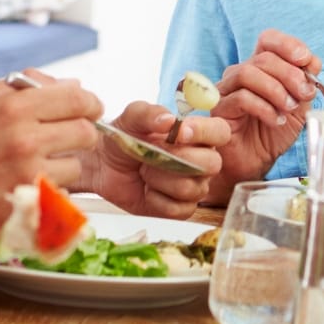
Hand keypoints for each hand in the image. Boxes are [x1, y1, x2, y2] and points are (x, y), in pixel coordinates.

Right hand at [0, 73, 103, 235]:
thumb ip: (27, 87)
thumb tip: (73, 84)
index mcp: (14, 108)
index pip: (77, 98)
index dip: (90, 103)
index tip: (89, 109)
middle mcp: (24, 140)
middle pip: (86, 132)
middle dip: (81, 134)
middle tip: (68, 138)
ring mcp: (27, 175)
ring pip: (77, 166)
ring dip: (65, 165)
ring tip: (41, 165)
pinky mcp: (28, 204)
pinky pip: (63, 194)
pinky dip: (53, 190)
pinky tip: (33, 185)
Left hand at [92, 100, 229, 217]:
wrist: (104, 165)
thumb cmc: (124, 138)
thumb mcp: (131, 118)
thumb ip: (149, 113)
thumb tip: (169, 120)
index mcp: (197, 134)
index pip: (219, 131)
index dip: (204, 132)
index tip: (179, 133)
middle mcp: (202, 161)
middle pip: (212, 164)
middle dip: (178, 159)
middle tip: (153, 153)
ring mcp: (194, 186)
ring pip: (191, 188)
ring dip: (160, 179)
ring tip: (145, 171)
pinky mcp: (181, 209)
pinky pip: (177, 209)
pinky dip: (156, 199)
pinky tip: (147, 190)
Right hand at [210, 30, 322, 181]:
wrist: (254, 162)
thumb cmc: (273, 133)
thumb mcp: (298, 107)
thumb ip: (305, 83)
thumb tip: (314, 60)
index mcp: (261, 67)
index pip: (269, 40)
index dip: (288, 45)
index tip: (306, 60)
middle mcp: (241, 73)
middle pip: (263, 58)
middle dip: (290, 74)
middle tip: (305, 94)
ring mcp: (227, 89)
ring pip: (248, 73)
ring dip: (276, 90)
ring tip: (290, 108)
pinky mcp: (220, 108)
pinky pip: (241, 98)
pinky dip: (264, 108)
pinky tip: (276, 120)